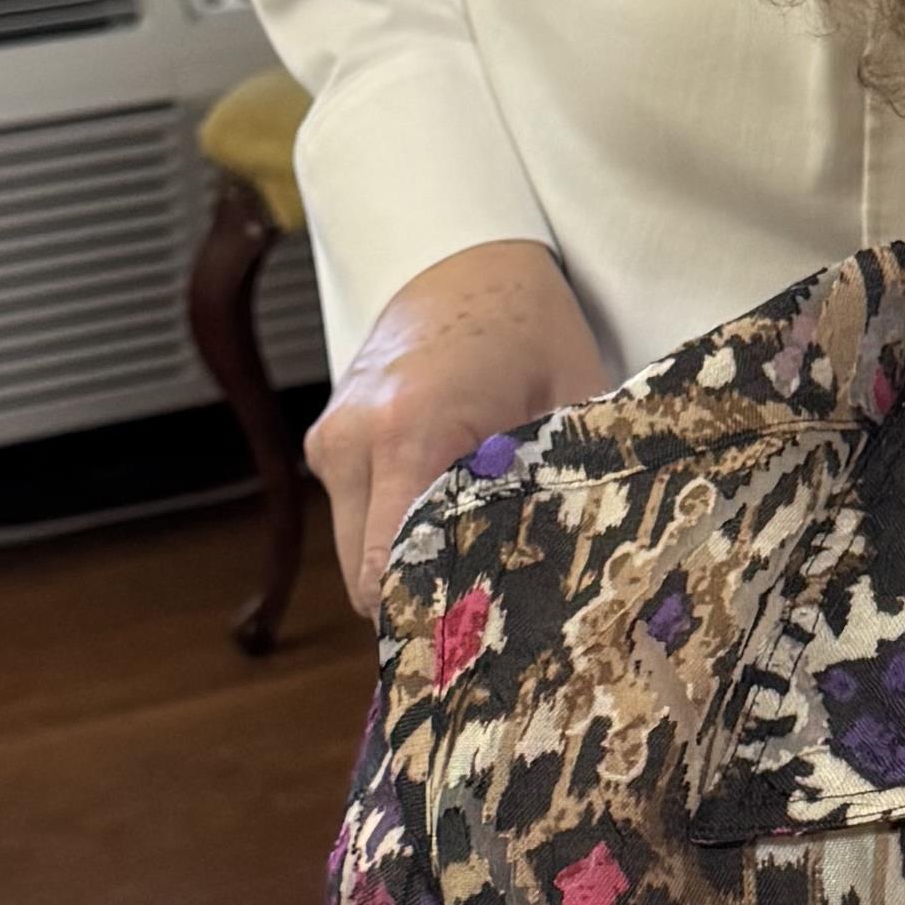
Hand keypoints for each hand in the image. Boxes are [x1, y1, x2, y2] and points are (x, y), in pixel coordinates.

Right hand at [309, 235, 610, 610]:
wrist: (461, 256)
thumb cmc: (529, 325)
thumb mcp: (568, 402)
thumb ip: (563, 484)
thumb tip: (579, 577)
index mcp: (412, 430)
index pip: (391, 569)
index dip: (434, 620)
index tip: (479, 648)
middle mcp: (354, 442)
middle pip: (367, 578)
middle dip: (424, 603)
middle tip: (490, 621)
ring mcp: (330, 443)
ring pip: (357, 557)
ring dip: (408, 569)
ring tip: (475, 562)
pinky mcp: (325, 443)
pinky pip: (356, 519)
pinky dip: (394, 534)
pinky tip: (449, 521)